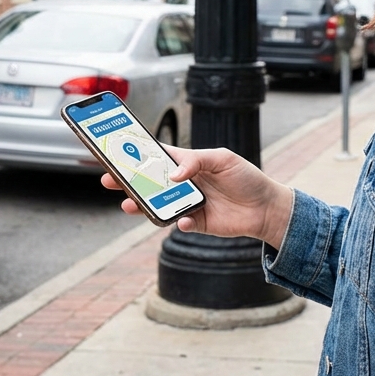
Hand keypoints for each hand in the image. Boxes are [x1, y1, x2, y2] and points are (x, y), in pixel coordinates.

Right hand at [101, 146, 294, 246]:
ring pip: (157, 205)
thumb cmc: (246, 178)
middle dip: (127, 182)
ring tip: (129, 205)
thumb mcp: (223, 158)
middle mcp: (184, 183)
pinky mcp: (196, 223)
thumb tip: (174, 174)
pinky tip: (180, 219)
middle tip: (107, 180)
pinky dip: (176, 222)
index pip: (156, 156)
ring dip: (142, 205)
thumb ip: (196, 161)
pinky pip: (179, 223)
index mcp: (187, 163)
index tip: (115, 152)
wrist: (267, 208)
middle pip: (149, 182)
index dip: (136, 154)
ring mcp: (188, 204)